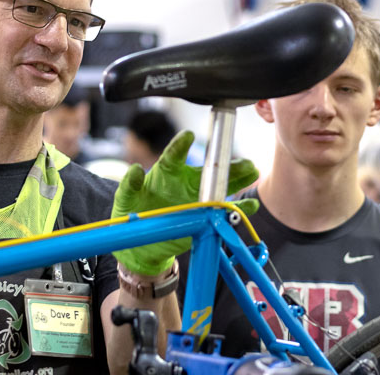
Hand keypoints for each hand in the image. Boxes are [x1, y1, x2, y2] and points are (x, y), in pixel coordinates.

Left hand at [111, 129, 258, 275]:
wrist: (141, 243)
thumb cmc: (133, 214)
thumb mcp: (125, 200)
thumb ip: (129, 185)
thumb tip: (135, 169)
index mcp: (166, 173)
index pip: (174, 155)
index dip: (181, 145)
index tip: (188, 136)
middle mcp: (186, 182)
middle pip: (208, 170)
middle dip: (226, 164)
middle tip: (242, 160)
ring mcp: (198, 199)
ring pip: (222, 186)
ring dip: (239, 179)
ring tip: (253, 172)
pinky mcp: (205, 216)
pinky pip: (225, 211)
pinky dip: (239, 209)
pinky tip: (251, 205)